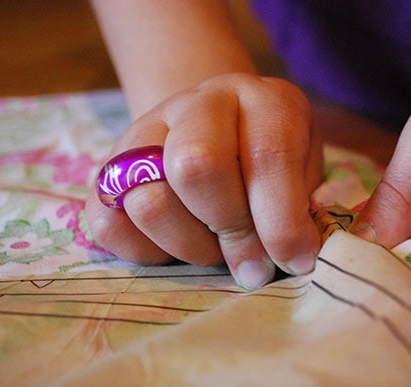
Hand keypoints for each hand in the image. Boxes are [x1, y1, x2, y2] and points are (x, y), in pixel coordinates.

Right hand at [85, 73, 323, 288]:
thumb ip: (299, 207)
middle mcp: (199, 104)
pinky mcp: (110, 170)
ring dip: (192, 247)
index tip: (295, 260)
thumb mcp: (303, 170)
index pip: (267, 154)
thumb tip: (289, 257)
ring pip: (149, 202)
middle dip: (232, 230)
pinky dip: (146, 252)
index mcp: (260, 100)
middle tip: (252, 261)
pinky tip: (179, 245)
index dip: (282, 221)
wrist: (216, 127)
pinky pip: (107, 226)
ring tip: (217, 249)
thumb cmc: (268, 159)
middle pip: (196, 167)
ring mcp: (146, 133)